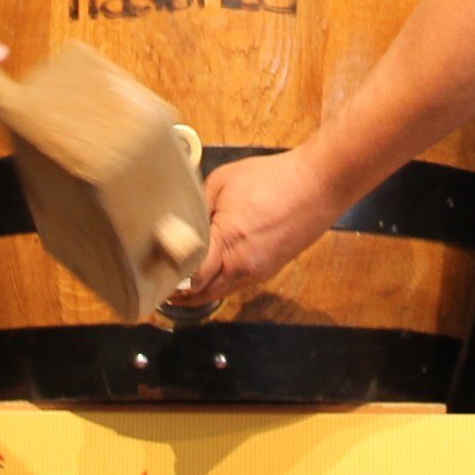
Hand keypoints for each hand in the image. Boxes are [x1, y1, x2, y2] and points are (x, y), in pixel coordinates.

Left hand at [178, 148, 348, 308]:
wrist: (318, 183)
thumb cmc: (272, 178)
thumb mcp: (222, 182)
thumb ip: (198, 206)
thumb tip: (184, 222)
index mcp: (228, 246)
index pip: (192, 279)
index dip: (172, 280)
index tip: (157, 276)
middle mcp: (244, 268)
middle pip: (205, 295)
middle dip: (184, 295)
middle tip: (163, 288)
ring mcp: (261, 271)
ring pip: (224, 291)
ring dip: (203, 289)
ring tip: (183, 281)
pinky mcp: (272, 267)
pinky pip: (240, 282)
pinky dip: (223, 280)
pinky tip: (213, 267)